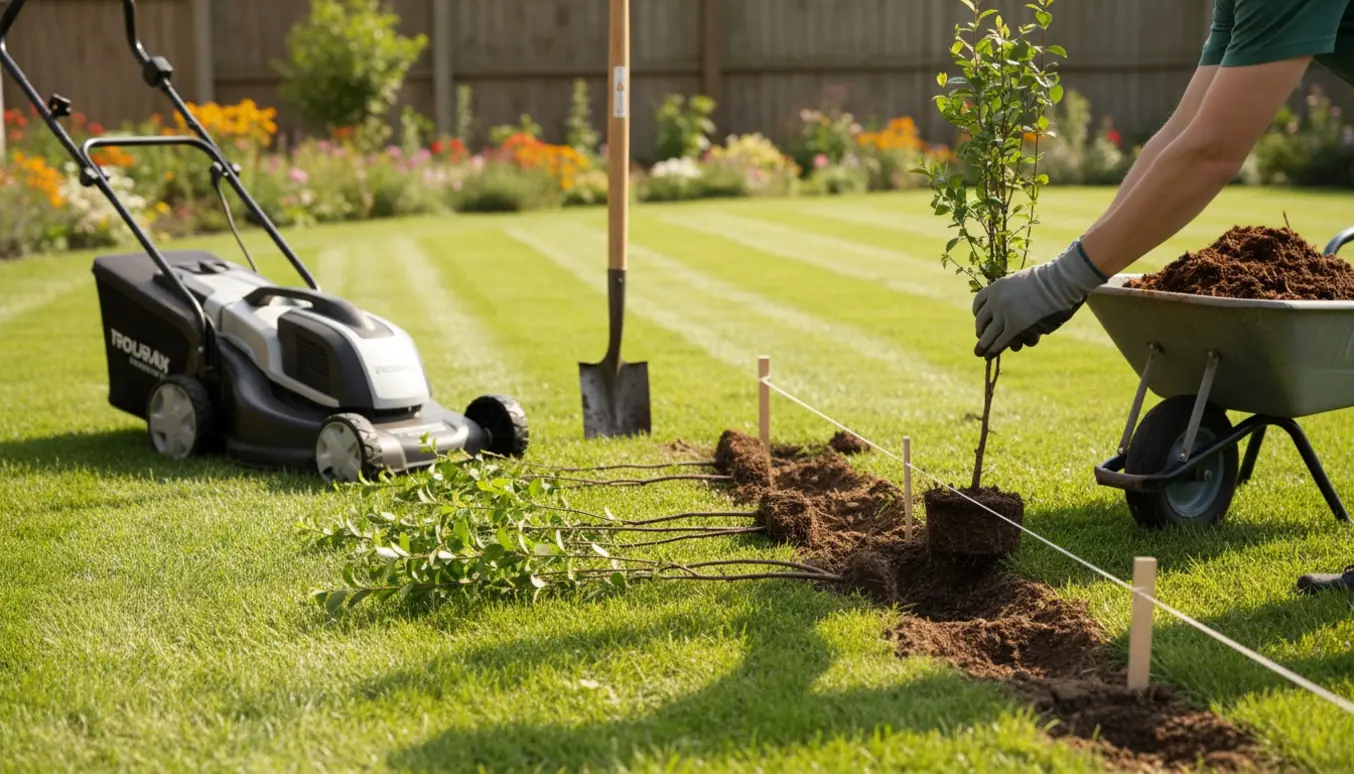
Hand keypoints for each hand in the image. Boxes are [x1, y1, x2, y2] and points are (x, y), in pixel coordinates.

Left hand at [972, 240, 1107, 358]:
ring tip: (981, 352)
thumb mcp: (1021, 281)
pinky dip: (996, 349)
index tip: (978, 318)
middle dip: (980, 332)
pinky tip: (991, 355)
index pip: (979, 303)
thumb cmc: (1046, 280)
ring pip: (988, 335)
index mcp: (996, 287)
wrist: (1058, 283)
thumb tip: (1005, 304)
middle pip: (981, 321)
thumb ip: (1011, 292)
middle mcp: (996, 301)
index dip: (977, 313)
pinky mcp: (1015, 326)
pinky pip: (1002, 341)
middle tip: (980, 338)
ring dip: (984, 345)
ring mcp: (1004, 314)